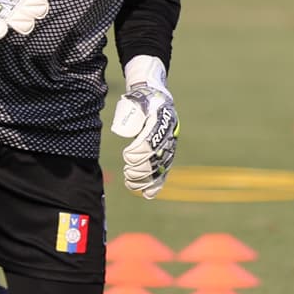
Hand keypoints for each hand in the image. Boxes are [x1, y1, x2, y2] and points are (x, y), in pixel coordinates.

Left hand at [110, 56, 177, 199]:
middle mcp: (169, 133)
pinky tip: (148, 194)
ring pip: (161, 167)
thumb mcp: (136, 99)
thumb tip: (123, 131)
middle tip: (127, 172)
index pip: (151, 141)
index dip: (139, 151)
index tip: (127, 156)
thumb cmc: (143, 99)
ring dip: (145, 179)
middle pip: (157, 157)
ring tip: (130, 183)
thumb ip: (131, 111)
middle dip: (141, 168)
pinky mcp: (167, 153)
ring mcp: (170, 145)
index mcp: (162, 119)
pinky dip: (156, 184)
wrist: (157, 99)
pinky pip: (164, 170)